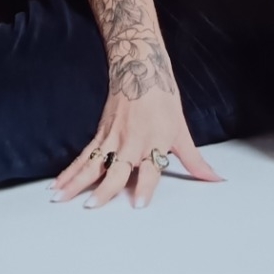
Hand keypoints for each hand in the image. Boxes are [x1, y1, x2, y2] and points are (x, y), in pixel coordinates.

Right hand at [48, 66, 223, 208]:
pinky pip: (84, 156)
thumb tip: (215, 178)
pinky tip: (58, 184)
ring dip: (76, 182)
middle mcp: (132, 141)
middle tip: (93, 206)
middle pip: (116, 168)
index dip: (145, 186)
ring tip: (60, 198)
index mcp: (154, 141)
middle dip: (104, 188)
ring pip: (93, 163)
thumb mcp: (182, 130)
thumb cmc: (162, 99)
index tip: (139, 204)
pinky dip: (70, 171)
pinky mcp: (100, 133)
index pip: (150, 168)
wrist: (139, 68)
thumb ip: (194, 160)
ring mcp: (113, 137)